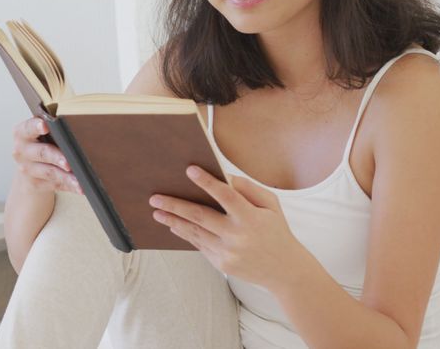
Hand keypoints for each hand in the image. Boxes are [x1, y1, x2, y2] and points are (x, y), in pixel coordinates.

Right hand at [10, 117, 81, 194]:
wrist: (29, 164)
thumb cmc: (42, 141)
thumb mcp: (42, 132)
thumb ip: (54, 129)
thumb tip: (79, 129)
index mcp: (22, 133)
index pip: (28, 128)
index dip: (36, 126)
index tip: (45, 126)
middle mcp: (22, 151)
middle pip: (42, 153)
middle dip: (57, 157)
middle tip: (69, 162)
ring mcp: (28, 169)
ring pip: (50, 172)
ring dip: (66, 177)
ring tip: (80, 180)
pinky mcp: (36, 183)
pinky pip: (55, 184)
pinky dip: (69, 186)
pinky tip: (80, 187)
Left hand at [149, 166, 308, 289]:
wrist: (284, 270)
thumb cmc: (277, 232)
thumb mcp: (271, 206)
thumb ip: (249, 189)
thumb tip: (225, 177)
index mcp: (251, 218)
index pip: (225, 195)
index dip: (207, 182)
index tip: (189, 170)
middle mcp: (237, 236)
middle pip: (200, 216)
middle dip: (175, 205)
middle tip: (156, 198)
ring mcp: (227, 252)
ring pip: (194, 233)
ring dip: (173, 221)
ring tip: (157, 212)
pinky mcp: (221, 264)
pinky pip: (200, 245)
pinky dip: (186, 234)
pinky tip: (174, 226)